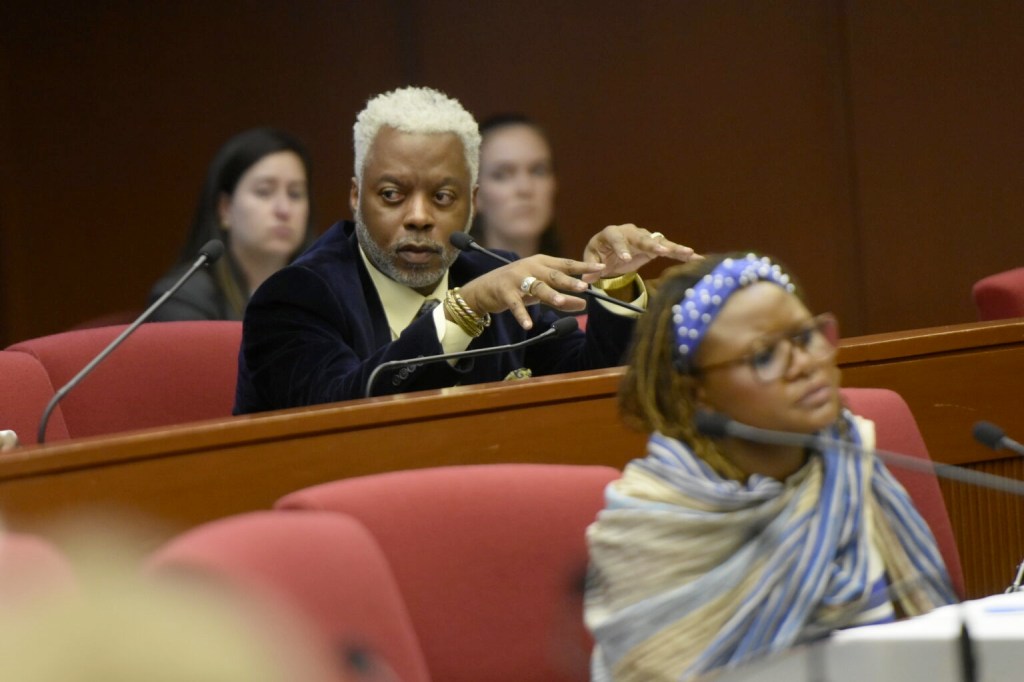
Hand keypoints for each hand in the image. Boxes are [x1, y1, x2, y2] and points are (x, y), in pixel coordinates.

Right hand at [456, 254, 605, 329]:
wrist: (484, 288)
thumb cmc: (517, 287)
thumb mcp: (540, 292)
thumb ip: (562, 298)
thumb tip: (584, 305)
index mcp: (542, 262)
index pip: (566, 264)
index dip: (583, 267)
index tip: (601, 269)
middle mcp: (530, 267)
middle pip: (553, 274)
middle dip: (569, 281)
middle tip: (584, 287)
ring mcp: (516, 278)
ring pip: (536, 287)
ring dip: (549, 294)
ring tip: (560, 301)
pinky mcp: (504, 292)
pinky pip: (515, 304)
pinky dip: (522, 315)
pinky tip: (528, 325)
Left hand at [582, 224, 700, 279]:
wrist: (610, 251)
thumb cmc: (600, 254)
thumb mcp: (592, 259)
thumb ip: (591, 268)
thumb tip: (588, 278)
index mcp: (611, 234)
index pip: (616, 238)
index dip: (621, 248)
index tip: (626, 258)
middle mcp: (630, 232)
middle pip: (641, 237)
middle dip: (652, 244)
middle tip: (662, 252)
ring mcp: (644, 237)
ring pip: (659, 241)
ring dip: (674, 247)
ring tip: (689, 253)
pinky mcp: (655, 245)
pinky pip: (669, 249)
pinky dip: (681, 253)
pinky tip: (697, 258)